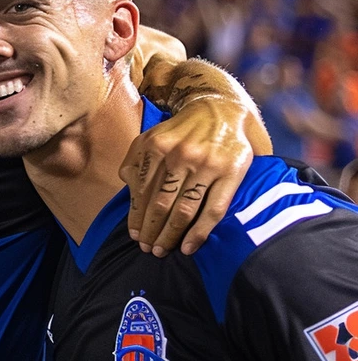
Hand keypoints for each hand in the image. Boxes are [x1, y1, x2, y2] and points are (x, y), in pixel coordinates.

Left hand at [119, 97, 253, 256]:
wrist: (220, 110)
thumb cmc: (180, 131)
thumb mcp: (150, 137)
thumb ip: (135, 162)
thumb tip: (128, 190)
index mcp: (157, 147)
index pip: (142, 191)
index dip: (136, 217)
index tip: (134, 236)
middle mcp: (180, 156)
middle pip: (160, 204)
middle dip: (151, 231)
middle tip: (147, 249)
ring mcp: (207, 165)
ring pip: (184, 209)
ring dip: (170, 235)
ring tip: (162, 251)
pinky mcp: (231, 172)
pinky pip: (213, 209)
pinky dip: (199, 232)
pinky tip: (189, 247)